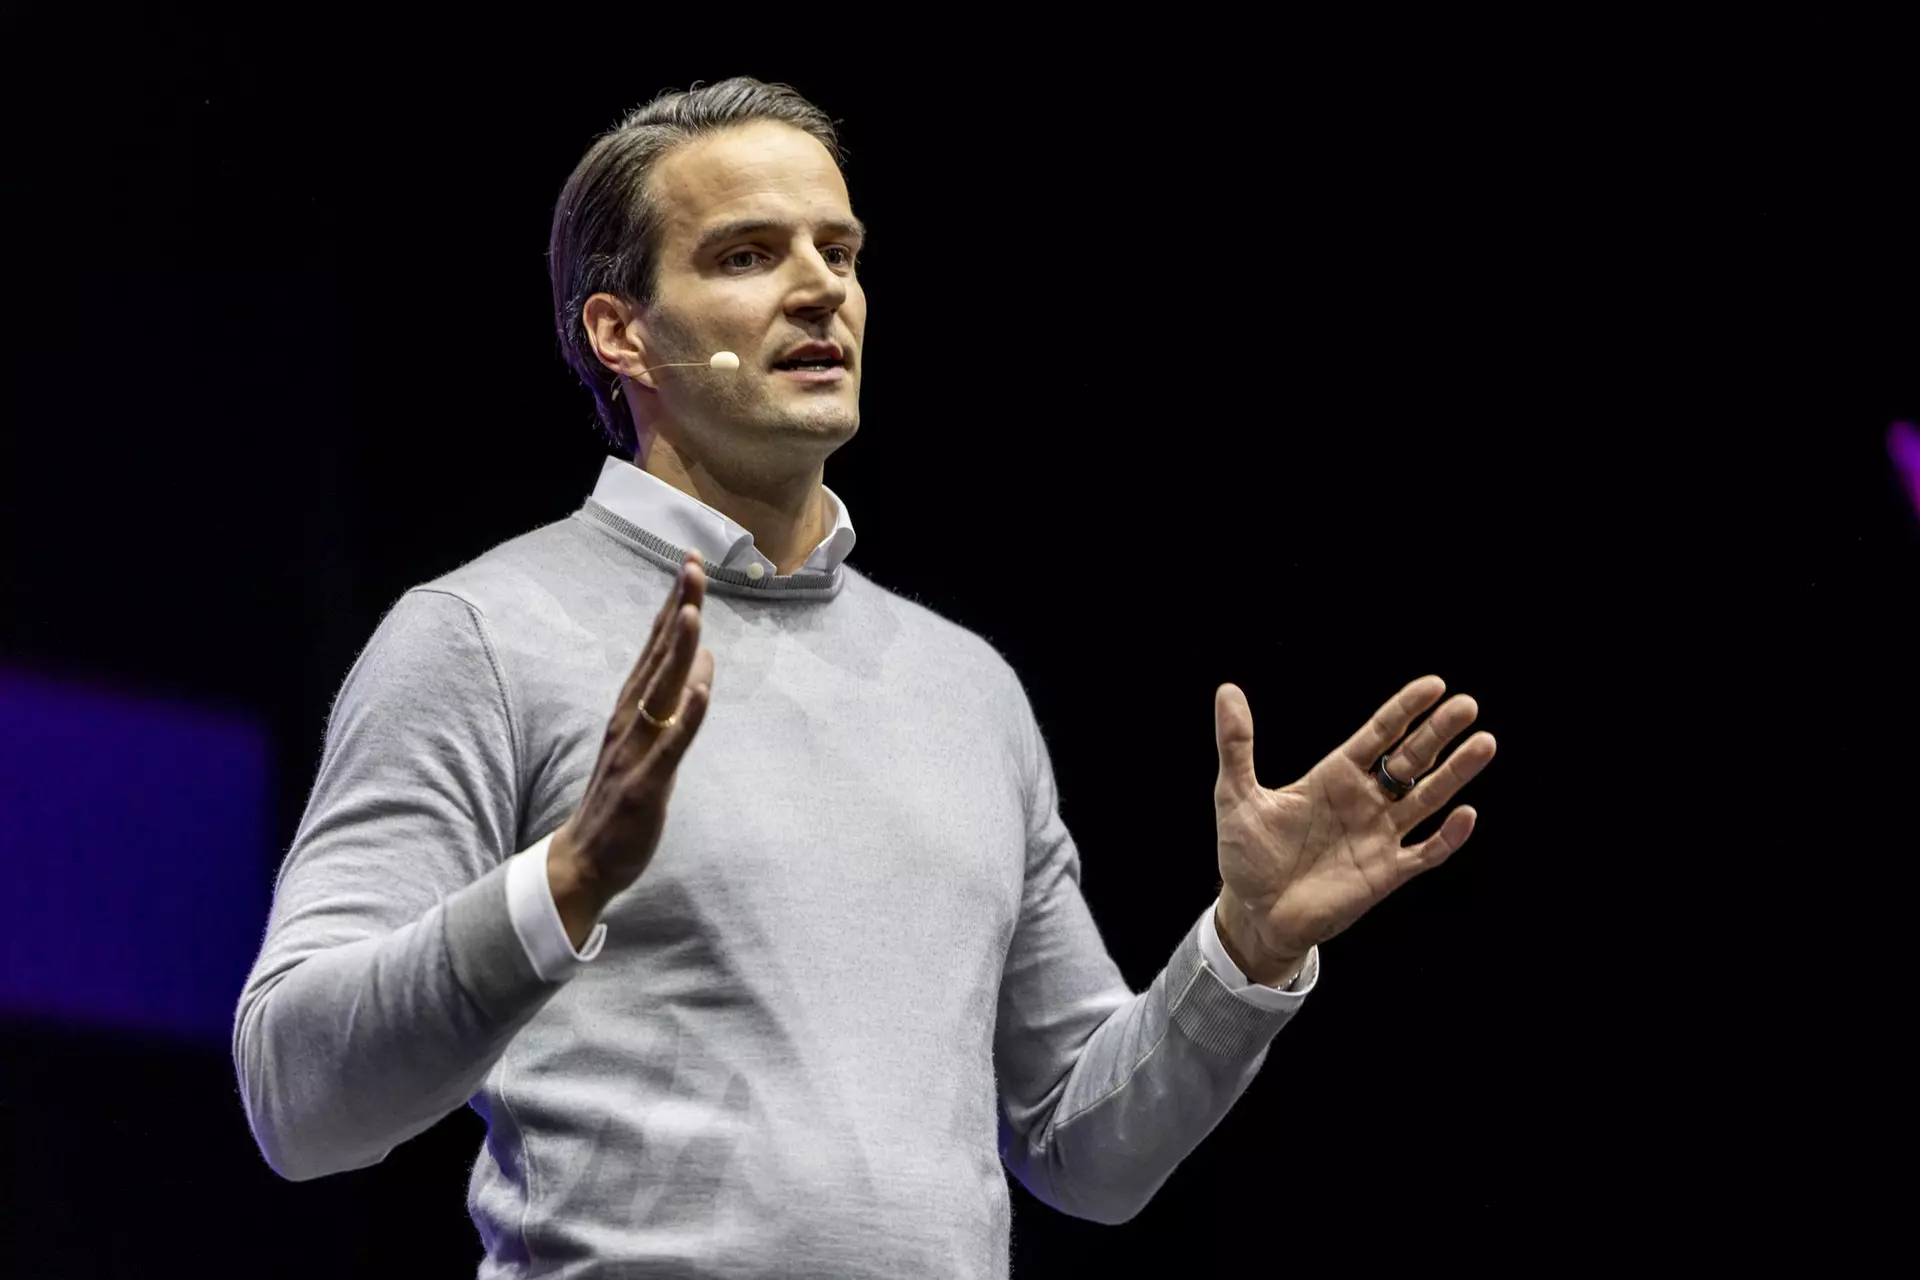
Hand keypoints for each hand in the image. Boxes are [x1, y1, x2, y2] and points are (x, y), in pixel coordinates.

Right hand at [549, 552, 715, 936]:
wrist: (583, 860)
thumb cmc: (620, 798)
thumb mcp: (654, 741)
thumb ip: (675, 701)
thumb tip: (704, 660)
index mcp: (631, 710)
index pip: (656, 647)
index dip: (675, 605)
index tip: (690, 563)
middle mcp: (630, 722)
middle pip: (657, 657)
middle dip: (677, 611)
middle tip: (693, 567)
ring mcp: (635, 751)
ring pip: (659, 694)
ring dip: (676, 653)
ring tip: (693, 613)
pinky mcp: (644, 784)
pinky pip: (669, 747)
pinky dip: (685, 719)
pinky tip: (700, 692)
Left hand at [1212, 676, 1496, 980]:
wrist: (1253, 913)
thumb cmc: (1246, 854)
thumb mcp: (1236, 795)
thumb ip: (1236, 744)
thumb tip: (1227, 691)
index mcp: (1335, 776)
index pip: (1379, 734)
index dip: (1405, 710)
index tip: (1434, 685)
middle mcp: (1365, 800)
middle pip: (1411, 759)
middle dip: (1438, 733)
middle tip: (1467, 705)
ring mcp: (1379, 836)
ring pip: (1428, 798)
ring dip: (1456, 773)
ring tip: (1485, 743)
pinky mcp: (1385, 874)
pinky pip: (1425, 852)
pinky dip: (1447, 836)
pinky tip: (1466, 815)